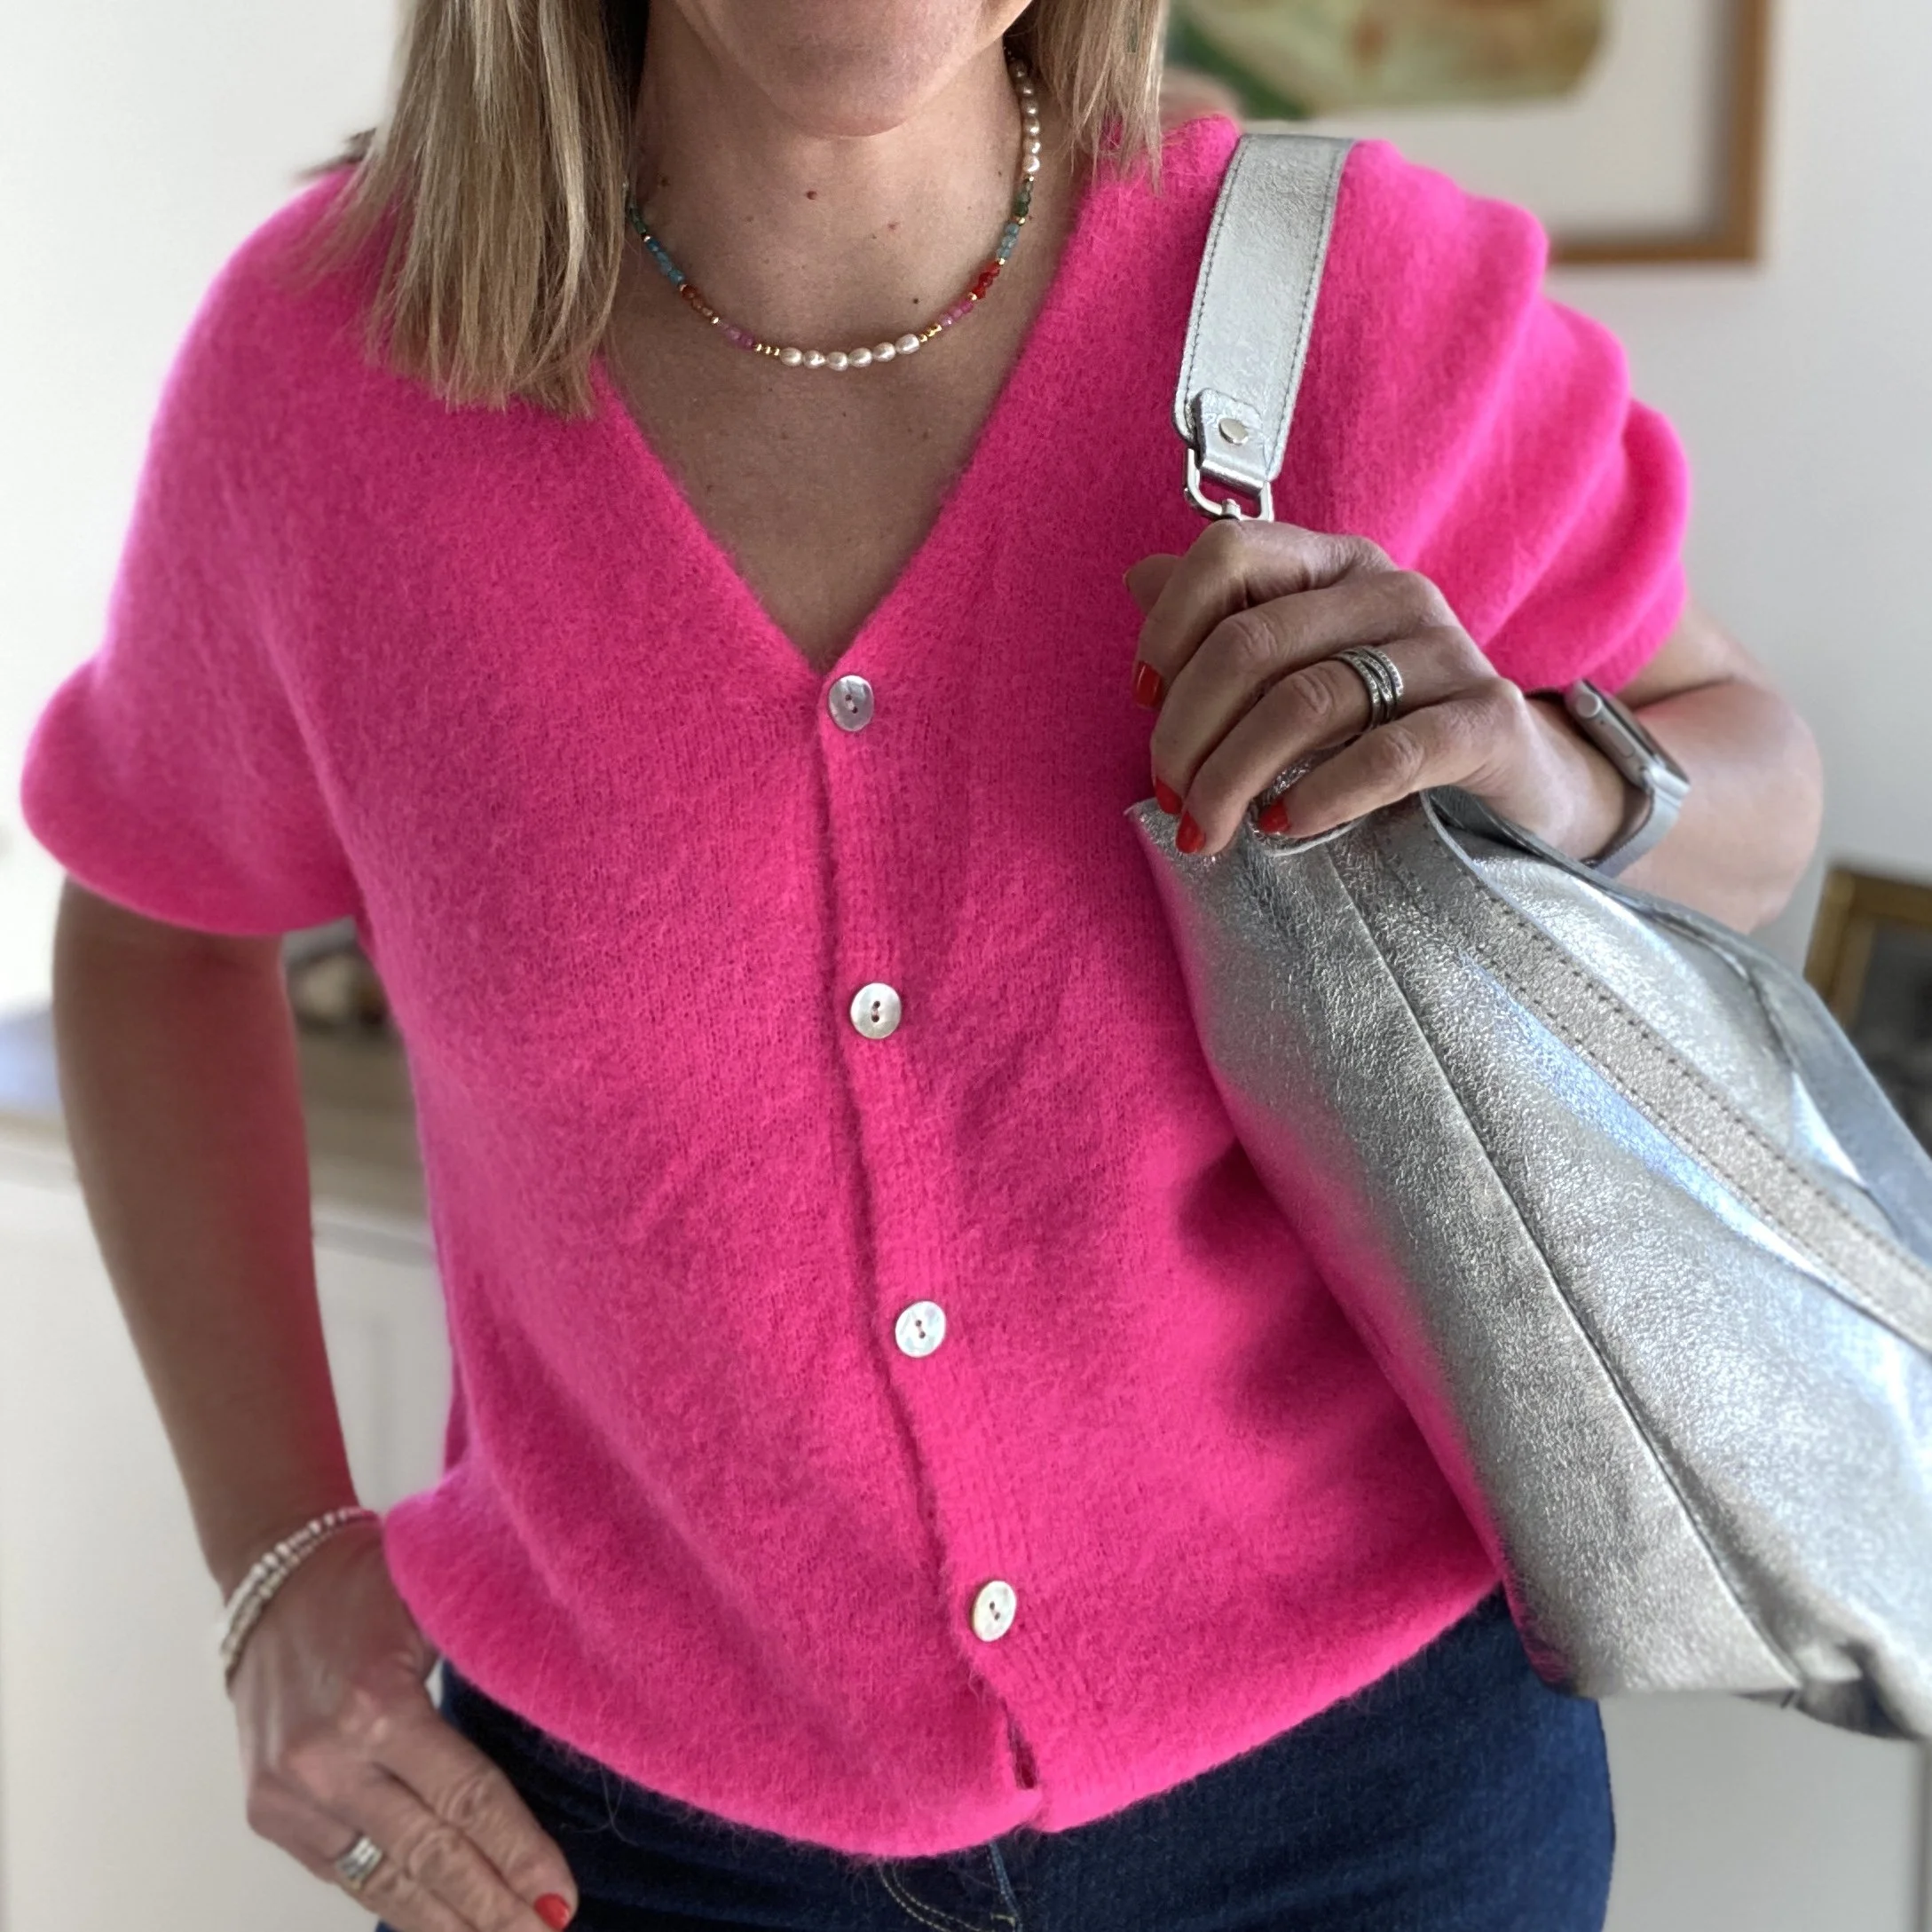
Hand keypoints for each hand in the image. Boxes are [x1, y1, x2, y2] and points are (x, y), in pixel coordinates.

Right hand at [230, 1518, 577, 1931]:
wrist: (267, 1577)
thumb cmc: (368, 1581)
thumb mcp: (433, 1606)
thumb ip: (485, 1662)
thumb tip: (568, 1707)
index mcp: (377, 1705)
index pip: (465, 1800)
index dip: (518, 1853)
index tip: (562, 1897)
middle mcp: (327, 1761)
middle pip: (428, 1855)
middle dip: (492, 1908)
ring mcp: (289, 1796)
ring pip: (383, 1879)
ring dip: (446, 1923)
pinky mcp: (267, 1813)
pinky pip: (343, 1871)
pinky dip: (393, 1899)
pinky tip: (437, 1921)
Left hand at [1125, 521, 1627, 859]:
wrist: (1510, 788)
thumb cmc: (1380, 727)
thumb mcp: (1297, 672)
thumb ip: (1222, 625)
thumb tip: (1139, 579)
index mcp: (1335, 564)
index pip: (1228, 554)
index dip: (1167, 628)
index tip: (1142, 699)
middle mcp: (1392, 591)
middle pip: (1252, 642)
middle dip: (1188, 732)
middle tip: (1169, 799)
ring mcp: (1447, 651)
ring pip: (1307, 701)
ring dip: (1236, 776)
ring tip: (1208, 829)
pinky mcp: (1487, 719)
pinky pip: (1390, 753)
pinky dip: (1322, 794)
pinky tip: (1284, 825)